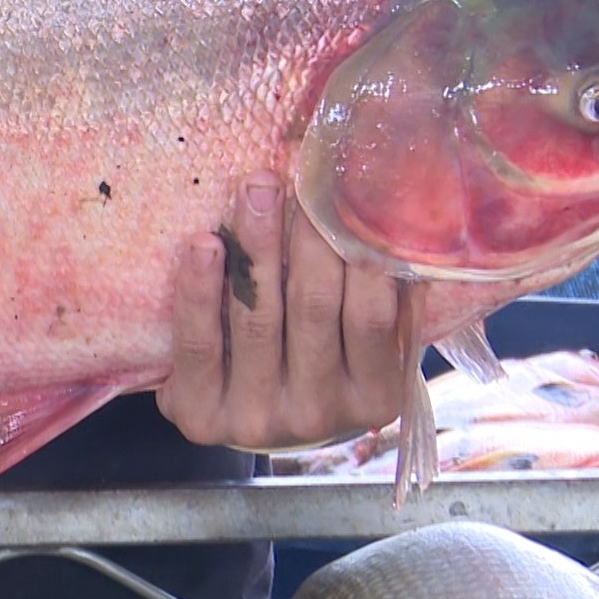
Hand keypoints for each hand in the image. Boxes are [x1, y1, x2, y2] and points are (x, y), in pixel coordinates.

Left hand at [156, 171, 404, 449]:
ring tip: (255, 189)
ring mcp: (259, 420)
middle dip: (308, 235)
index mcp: (374, 396)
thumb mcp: (362, 342)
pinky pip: (200, 344)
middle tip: (300, 178)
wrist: (248, 414)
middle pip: (315, 308)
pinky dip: (200, 289)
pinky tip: (203, 243)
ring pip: (258, 319)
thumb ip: (383, 296)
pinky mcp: (202, 416)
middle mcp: (319, 414)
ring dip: (256, 245)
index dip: (363, 251)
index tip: (353, 194)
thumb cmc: (316, 360)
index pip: (373, 316)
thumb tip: (398, 212)